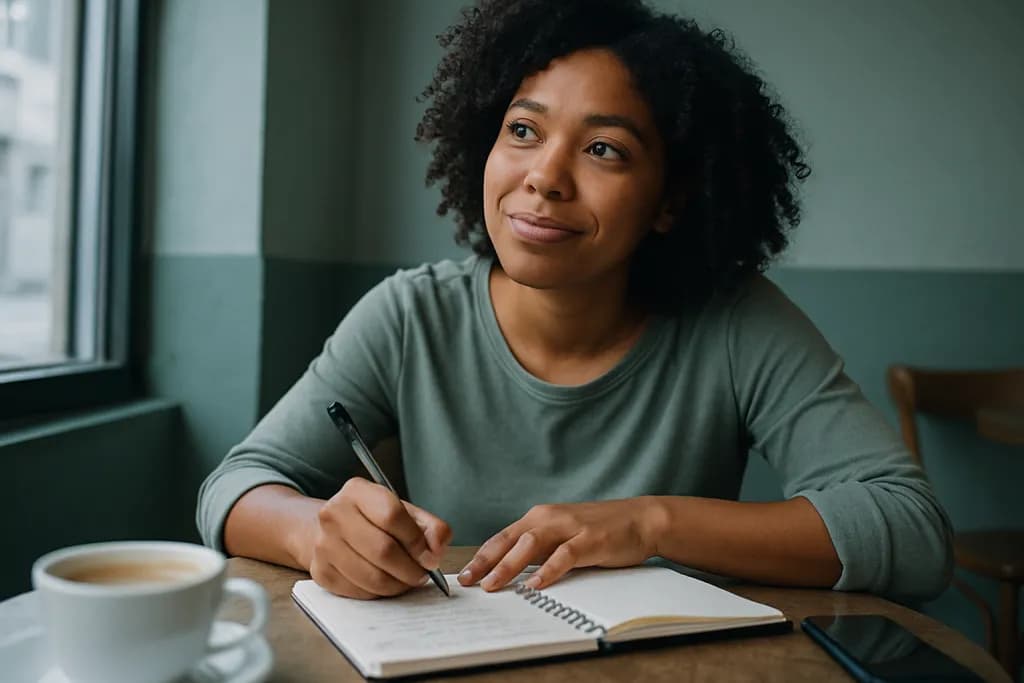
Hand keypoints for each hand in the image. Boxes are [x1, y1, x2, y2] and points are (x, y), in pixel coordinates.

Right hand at [309, 477, 451, 598]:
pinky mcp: (320, 572)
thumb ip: (430, 527)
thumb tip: (437, 550)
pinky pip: (360, 592)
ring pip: (372, 577)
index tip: (430, 556)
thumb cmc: (373, 521)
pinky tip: (386, 583)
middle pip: (383, 550)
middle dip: (411, 569)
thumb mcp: (405, 512)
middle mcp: (334, 514)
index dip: (417, 541)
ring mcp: (323, 544)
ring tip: (406, 579)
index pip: (392, 515)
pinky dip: (380, 593)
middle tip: (422, 574)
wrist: (331, 530)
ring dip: (398, 585)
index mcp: (357, 491)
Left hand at [458, 497, 663, 591]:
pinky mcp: (590, 539)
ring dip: (509, 566)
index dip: (481, 556)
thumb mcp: (563, 536)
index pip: (502, 538)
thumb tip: (510, 571)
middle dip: (485, 562)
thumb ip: (540, 549)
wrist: (640, 518)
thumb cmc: (600, 531)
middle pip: (509, 540)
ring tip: (492, 585)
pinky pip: (564, 555)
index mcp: (539, 518)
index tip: (463, 575)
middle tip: (467, 582)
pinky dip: (549, 570)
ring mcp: (569, 527)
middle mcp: (549, 518)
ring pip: (530, 545)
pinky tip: (536, 584)